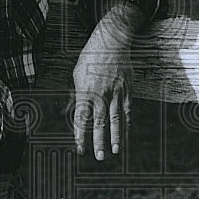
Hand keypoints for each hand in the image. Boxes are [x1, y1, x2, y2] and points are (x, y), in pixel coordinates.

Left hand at [71, 3, 144, 160]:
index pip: (81, 119)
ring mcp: (116, 92)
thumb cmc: (90, 57)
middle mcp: (101, 94)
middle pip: (99, 122)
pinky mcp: (127, 89)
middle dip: (99, 141)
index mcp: (85, 91)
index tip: (80, 149)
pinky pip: (127, 109)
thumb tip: (71, 112)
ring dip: (116, 137)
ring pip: (115, 119)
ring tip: (115, 151)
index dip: (80, 135)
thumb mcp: (76, 74)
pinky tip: (126, 132)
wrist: (112, 41)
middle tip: (99, 157)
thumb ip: (76, 94)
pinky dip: (126, 122)